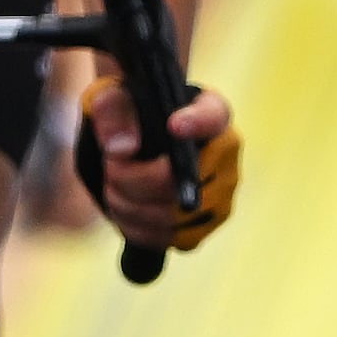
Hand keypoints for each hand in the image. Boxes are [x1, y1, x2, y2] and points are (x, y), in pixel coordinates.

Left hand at [81, 79, 239, 257]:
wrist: (136, 146)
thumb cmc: (131, 114)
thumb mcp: (113, 97)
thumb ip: (111, 110)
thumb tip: (122, 149)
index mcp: (211, 112)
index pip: (213, 116)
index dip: (197, 123)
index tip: (173, 125)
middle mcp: (225, 156)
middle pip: (179, 181)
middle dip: (132, 179)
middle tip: (110, 167)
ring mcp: (220, 196)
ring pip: (170, 216)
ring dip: (129, 205)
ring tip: (114, 186)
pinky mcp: (204, 226)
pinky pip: (169, 238)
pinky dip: (137, 228)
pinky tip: (125, 208)